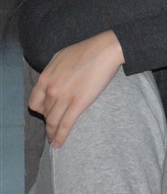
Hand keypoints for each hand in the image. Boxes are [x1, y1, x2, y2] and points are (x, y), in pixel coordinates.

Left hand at [27, 31, 124, 147]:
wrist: (106, 50)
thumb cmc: (87, 50)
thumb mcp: (60, 58)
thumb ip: (52, 73)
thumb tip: (52, 81)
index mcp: (45, 78)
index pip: (34, 103)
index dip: (40, 111)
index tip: (46, 114)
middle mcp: (51, 89)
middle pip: (45, 113)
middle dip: (49, 120)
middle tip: (55, 125)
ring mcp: (64, 97)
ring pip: (53, 121)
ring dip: (52, 132)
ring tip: (54, 140)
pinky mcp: (78, 104)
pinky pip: (65, 124)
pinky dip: (60, 136)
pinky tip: (58, 143)